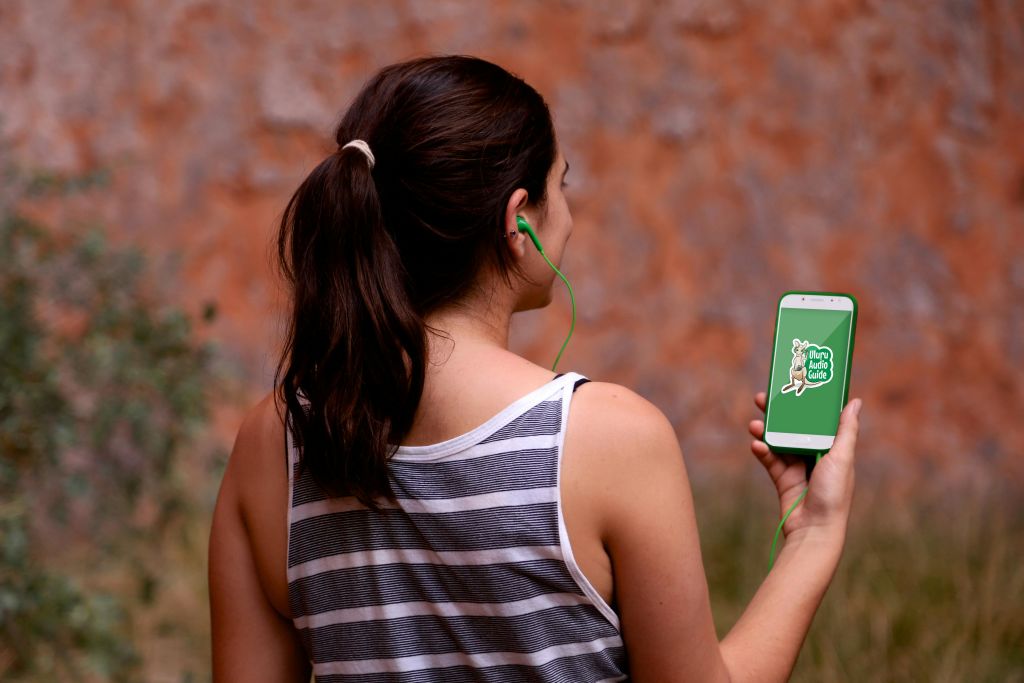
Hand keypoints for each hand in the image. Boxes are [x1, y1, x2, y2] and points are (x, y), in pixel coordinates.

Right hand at [748, 393, 861, 540]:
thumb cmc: (834, 494)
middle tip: (761, 399)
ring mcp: (798, 467)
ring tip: (754, 425)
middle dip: (778, 414)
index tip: (791, 387)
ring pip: (778, 441)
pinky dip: (762, 451)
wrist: (815, 529)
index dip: (804, 404)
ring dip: (765, 431)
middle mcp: (815, 455)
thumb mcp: (842, 457)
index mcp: (832, 448)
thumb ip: (846, 430)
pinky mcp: (783, 479)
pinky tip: (755, 445)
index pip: (817, 419)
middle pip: (794, 427)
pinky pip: (770, 460)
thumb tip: (855, 401)